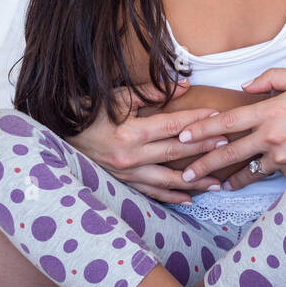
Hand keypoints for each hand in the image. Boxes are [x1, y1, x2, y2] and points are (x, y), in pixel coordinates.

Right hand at [68, 78, 231, 203]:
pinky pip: (151, 193)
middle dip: (203, 150)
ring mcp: (126, 174)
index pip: (172, 127)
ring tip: (217, 183)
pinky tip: (188, 200)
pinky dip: (170, 197)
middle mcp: (130, 157)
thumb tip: (183, 86)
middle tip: (226, 146)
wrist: (59, 134)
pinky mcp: (122, 183)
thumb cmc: (89, 112)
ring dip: (194, 182)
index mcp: (130, 133)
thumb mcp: (117, 97)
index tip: (217, 118)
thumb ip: (151, 92)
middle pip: (175, 154)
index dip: (196, 122)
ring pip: (167, 181)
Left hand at [171, 67, 285, 189]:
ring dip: (229, 178)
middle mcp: (272, 138)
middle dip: (203, 164)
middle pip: (229, 153)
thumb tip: (245, 86)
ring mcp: (281, 159)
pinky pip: (271, 173)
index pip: (227, 122)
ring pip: (247, 170)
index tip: (183, 136)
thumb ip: (272, 77)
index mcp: (270, 112)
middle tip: (185, 173)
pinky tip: (253, 178)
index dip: (202, 129)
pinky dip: (262, 174)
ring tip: (214, 185)